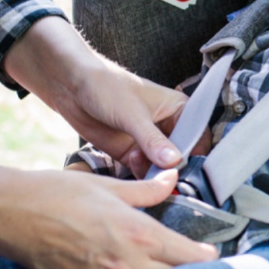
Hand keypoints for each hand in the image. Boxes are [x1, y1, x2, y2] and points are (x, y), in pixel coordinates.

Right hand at [0, 156, 217, 268]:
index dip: (208, 258)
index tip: (210, 252)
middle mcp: (128, 266)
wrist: (13, 216)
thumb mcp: (110, 186)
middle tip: (198, 268)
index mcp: (139, 234)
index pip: (193, 259)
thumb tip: (173, 178)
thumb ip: (149, 189)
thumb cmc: (58, 196)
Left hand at [3, 17, 186, 170]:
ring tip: (145, 169)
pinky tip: (133, 167)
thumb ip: (153, 141)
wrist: (70, 86)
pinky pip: (143, 171)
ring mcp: (149, 142)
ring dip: (155, 174)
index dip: (197, 156)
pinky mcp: (130, 153)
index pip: (198, 138)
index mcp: (179, 109)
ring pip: (162, 167)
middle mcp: (168, 127)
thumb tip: (175, 162)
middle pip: (182, 156)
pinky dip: (140, 175)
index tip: (190, 173)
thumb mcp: (133, 114)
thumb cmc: (107, 87)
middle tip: (169, 181)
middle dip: (175, 170)